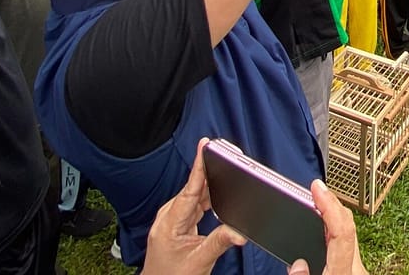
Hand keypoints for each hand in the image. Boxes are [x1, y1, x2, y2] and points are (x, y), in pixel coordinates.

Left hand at [141, 140, 245, 274]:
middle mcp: (168, 217)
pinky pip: (194, 204)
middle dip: (210, 172)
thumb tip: (240, 232)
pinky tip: (218, 194)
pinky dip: (207, 198)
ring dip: (210, 185)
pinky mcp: (177, 223)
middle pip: (193, 189)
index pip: (189, 189)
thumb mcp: (199, 262)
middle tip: (227, 156)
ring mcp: (171, 219)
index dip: (199, 165)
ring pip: (195, 196)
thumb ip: (220, 243)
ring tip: (227, 172)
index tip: (204, 145)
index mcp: (169, 224)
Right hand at [289, 180, 368, 274]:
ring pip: (349, 232)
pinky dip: (335, 230)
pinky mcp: (357, 271)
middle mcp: (356, 269)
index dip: (329, 205)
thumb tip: (297, 264)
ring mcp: (359, 269)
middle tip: (314, 190)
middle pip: (347, 225)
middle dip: (331, 204)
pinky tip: (324, 230)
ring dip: (333, 216)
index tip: (317, 187)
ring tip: (316, 203)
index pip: (341, 231)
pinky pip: (348, 243)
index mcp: (343, 273)